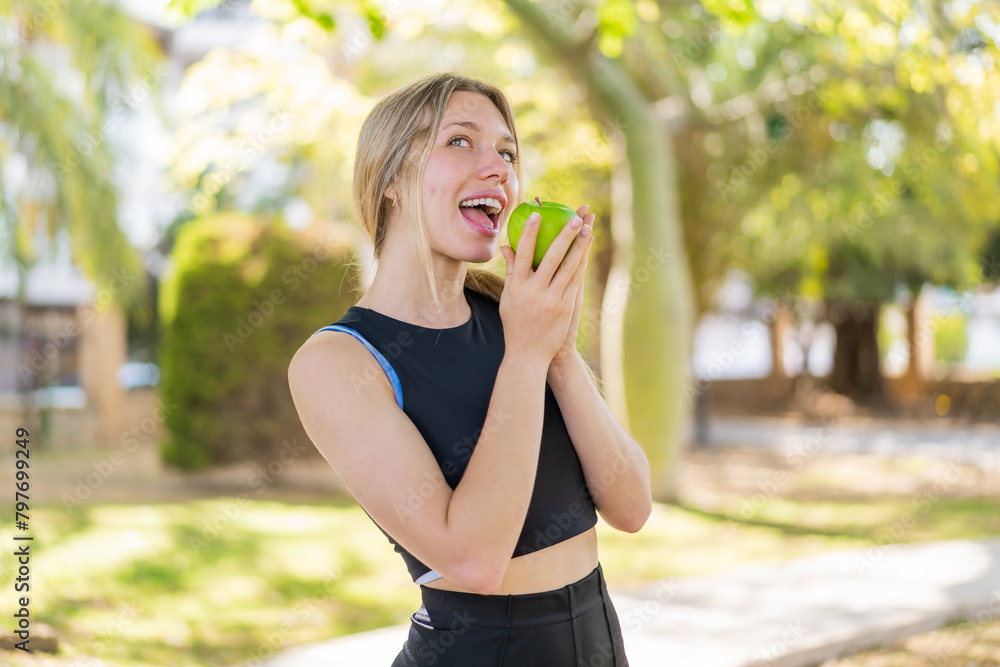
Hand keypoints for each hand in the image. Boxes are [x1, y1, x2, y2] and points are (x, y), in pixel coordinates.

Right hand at [498, 208, 593, 366]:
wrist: (528, 354)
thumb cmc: (515, 323)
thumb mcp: (507, 298)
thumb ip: (511, 272)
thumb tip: (506, 247)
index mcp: (517, 287)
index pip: (523, 254)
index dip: (529, 233)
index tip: (536, 214)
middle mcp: (534, 292)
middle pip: (551, 257)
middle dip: (564, 235)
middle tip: (575, 217)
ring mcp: (552, 300)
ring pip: (569, 267)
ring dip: (579, 246)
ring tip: (587, 227)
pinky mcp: (565, 307)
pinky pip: (574, 280)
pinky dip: (581, 262)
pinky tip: (586, 249)